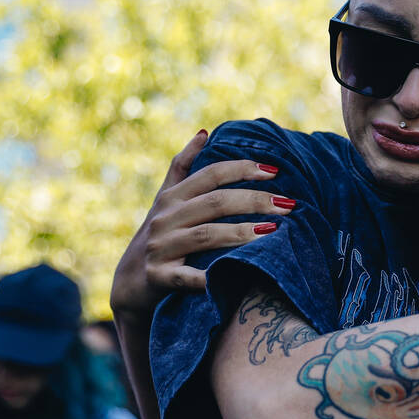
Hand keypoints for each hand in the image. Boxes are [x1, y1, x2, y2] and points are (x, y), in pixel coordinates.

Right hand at [109, 129, 294, 317]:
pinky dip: (209, 277)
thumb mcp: (165, 200)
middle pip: (215, 202)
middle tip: (289, 204)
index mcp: (172, 197)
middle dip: (254, 201)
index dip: (242, 169)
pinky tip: (234, 274)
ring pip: (206, 235)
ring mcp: (160, 247)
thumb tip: (204, 132)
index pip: (211, 175)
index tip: (275, 171)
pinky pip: (187, 277)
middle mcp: (165, 218)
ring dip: (242, 233)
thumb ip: (183, 167)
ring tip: (273, 231)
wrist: (129, 285)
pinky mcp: (158, 277)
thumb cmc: (159, 236)